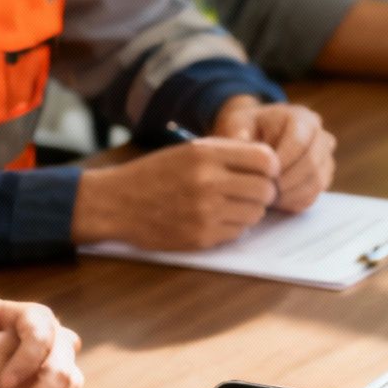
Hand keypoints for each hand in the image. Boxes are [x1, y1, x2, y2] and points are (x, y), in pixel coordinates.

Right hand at [73, 137, 279, 249]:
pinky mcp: (202, 236)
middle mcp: (208, 181)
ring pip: (255, 214)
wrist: (117, 203)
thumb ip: (227, 152)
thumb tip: (269, 162)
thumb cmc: (155, 174)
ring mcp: (206, 211)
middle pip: (265, 189)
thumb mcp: (188, 150)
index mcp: (206, 153)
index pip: (265, 159)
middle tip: (250, 193)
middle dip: (263, 192)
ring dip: (249, 211)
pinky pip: (238, 233)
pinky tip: (215, 219)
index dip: (270, 167)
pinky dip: (233, 227)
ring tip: (230, 205)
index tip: (264, 172)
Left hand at [210, 96, 336, 213]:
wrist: (257, 136)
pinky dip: (294, 202)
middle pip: (312, 164)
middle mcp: (320, 136)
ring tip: (268, 198)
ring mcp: (325, 158)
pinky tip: (275, 202)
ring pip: (316, 182)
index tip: (262, 175)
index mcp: (302, 118)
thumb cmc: (248, 128)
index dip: (281, 163)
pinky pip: (314, 195)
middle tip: (265, 192)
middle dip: (287, 182)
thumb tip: (242, 139)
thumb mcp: (238, 124)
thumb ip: (239, 132)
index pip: (299, 143)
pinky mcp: (322, 178)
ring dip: (291, 195)